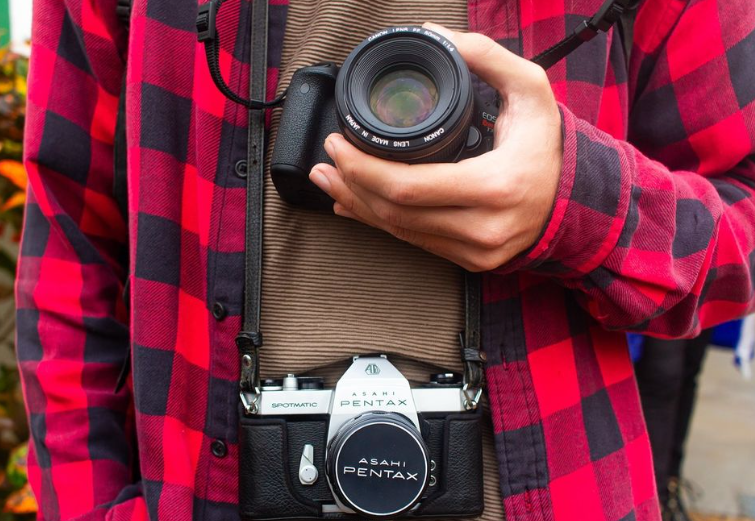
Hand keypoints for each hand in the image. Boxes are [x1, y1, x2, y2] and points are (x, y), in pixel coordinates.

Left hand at [308, 22, 562, 271]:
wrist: (578, 200)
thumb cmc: (549, 144)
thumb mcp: (529, 89)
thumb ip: (484, 55)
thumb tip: (433, 34)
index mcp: (497, 186)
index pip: (408, 187)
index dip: (362, 168)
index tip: (339, 143)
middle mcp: (485, 227)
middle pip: (396, 214)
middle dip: (350, 186)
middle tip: (326, 161)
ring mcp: (477, 251)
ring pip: (400, 233)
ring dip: (358, 206)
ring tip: (329, 180)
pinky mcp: (471, 262)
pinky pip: (414, 244)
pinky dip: (381, 222)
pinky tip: (356, 205)